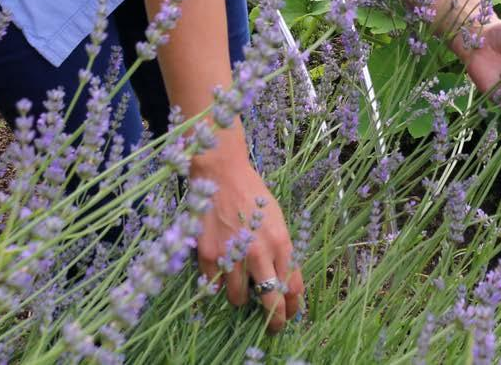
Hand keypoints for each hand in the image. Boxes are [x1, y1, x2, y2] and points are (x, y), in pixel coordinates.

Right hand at [194, 156, 303, 331]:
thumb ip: (281, 249)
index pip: (292, 286)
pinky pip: (215, 284)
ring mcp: (232, 255)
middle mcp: (258, 252)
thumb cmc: (252, 193)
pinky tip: (221, 265)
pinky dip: (218, 280)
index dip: (292, 306)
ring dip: (241, 295)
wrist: (222, 174)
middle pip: (270, 301)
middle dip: (274, 319)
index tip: (289, 313)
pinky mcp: (208, 255)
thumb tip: (283, 280)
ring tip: (240, 282)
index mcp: (280, 241)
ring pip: (239, 298)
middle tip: (273, 326)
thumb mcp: (276, 218)